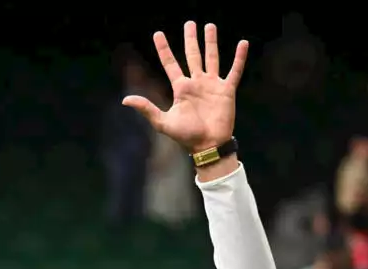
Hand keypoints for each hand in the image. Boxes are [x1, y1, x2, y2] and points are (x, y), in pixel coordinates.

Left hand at [122, 22, 248, 153]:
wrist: (208, 145)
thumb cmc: (186, 136)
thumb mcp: (163, 122)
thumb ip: (146, 108)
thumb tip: (125, 100)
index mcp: (181, 88)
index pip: (170, 64)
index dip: (164, 49)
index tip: (158, 34)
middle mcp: (196, 83)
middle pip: (192, 55)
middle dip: (190, 39)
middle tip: (189, 23)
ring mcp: (212, 85)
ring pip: (211, 58)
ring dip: (211, 42)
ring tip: (209, 26)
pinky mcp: (227, 90)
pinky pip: (234, 70)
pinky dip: (239, 58)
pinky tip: (243, 44)